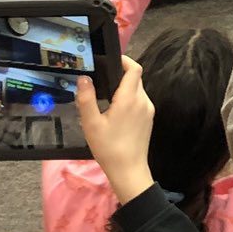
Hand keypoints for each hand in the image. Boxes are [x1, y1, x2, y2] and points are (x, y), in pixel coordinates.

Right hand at [77, 58, 155, 204]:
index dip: (124, 60)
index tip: (110, 60)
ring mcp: (148, 111)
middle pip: (135, 78)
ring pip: (138, 90)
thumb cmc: (109, 148)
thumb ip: (86, 99)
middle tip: (102, 80)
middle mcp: (143, 101)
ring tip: (106, 97)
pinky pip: (139, 101)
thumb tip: (84, 78)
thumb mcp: (91, 124)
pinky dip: (129, 99)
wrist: (129, 171)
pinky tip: (115, 111)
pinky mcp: (148, 120)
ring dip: (124, 88)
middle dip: (120, 75)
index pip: (134, 68)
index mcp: (130, 98)